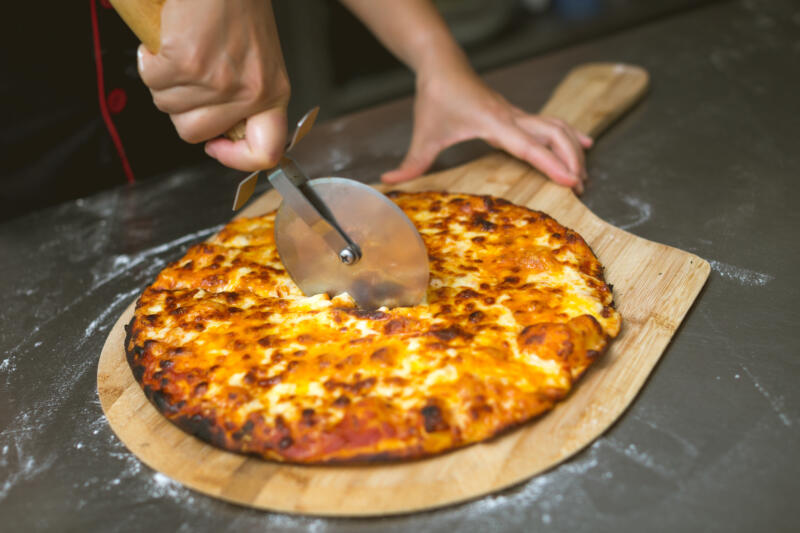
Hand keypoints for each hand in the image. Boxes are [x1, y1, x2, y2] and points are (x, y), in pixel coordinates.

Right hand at [137, 0, 289, 169]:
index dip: (236, 158)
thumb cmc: (238, 7)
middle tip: (188, 77)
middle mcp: (249, 92)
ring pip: (168, 106)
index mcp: (273, 93)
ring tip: (181, 49)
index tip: (215, 144)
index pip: (266, 152)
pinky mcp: (186, 62)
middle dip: (181, 108)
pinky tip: (167, 38)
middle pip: (194, 133)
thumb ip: (244, 97)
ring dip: (164, 80)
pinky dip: (150, 58)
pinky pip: (152, 78)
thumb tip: (216, 131)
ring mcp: (217, 81)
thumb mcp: (258, 59)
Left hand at [382, 65, 592, 192]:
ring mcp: (517, 114)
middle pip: (554, 135)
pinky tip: (585, 145)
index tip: (571, 181)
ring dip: (573, 149)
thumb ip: (410, 163)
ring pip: (557, 127)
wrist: (442, 65)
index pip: (529, 146)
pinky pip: (551, 123)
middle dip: (571, 160)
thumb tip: (388, 183)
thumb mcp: (423, 134)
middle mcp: (512, 117)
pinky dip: (570, 135)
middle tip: (581, 188)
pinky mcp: (516, 114)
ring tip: (584, 175)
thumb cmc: (436, 96)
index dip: (552, 164)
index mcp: (494, 122)